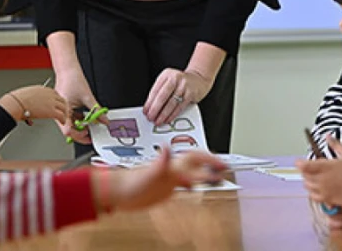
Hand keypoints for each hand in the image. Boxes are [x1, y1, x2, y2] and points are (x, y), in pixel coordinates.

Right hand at [0, 85, 69, 123]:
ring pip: (64, 108)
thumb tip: (30, 105)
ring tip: (64, 118)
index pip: (54, 94)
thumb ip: (31, 99)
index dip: (57, 101)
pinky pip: (62, 116)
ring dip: (65, 113)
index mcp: (42, 89)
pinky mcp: (52, 111)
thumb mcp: (26, 95)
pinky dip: (63, 120)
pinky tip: (63, 122)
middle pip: (61, 100)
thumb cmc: (17, 100)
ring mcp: (51, 102)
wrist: (16, 103)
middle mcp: (49, 94)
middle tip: (64, 112)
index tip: (57, 105)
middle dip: (63, 106)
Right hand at [54, 70, 103, 144]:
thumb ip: (96, 110)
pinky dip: (79, 120)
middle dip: (80, 133)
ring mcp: (62, 111)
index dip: (79, 136)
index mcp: (63, 110)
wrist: (67, 70)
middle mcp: (60, 112)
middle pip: (69, 130)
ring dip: (80, 127)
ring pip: (70, 125)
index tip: (88, 136)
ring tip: (90, 127)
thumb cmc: (72, 80)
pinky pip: (71, 118)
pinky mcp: (64, 108)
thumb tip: (103, 119)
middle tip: (90, 135)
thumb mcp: (88, 97)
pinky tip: (85, 119)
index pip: (69, 130)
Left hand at [98, 149, 226, 211]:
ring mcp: (168, 178)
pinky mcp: (163, 188)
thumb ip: (159, 163)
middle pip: (196, 164)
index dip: (210, 159)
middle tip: (225, 168)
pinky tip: (193, 186)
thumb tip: (167, 149)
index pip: (194, 158)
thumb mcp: (145, 174)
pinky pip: (181, 184)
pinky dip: (190, 184)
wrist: (116, 191)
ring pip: (191, 173)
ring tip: (216, 177)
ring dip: (204, 174)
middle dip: (212, 165)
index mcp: (170, 166)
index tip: (223, 163)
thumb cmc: (128, 183)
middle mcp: (171, 170)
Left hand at [144, 68, 212, 125]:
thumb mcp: (169, 82)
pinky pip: (180, 106)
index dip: (149, 102)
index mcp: (166, 74)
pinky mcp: (191, 93)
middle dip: (155, 109)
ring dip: (163, 114)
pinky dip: (173, 114)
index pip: (155, 90)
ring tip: (158, 121)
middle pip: (162, 96)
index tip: (145, 111)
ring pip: (171, 103)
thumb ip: (160, 92)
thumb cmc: (180, 82)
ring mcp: (184, 86)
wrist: (198, 79)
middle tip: (150, 117)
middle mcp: (175, 78)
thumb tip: (150, 108)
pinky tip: (168, 119)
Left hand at [296, 135, 341, 208]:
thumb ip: (336, 145)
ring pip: (307, 186)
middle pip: (304, 175)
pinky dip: (313, 192)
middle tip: (310, 169)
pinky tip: (319, 189)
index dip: (299, 163)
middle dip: (305, 171)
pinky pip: (313, 197)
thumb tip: (327, 136)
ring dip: (309, 181)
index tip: (299, 161)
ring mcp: (323, 190)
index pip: (304, 165)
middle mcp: (321, 179)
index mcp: (325, 166)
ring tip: (315, 178)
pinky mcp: (327, 199)